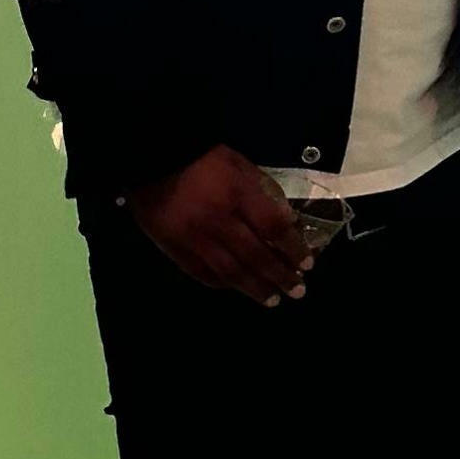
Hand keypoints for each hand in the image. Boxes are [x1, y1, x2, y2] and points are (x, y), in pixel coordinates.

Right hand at [126, 146, 316, 305]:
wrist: (152, 158)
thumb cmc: (202, 157)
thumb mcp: (239, 164)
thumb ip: (262, 192)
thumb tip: (285, 222)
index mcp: (237, 194)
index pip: (273, 227)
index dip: (293, 248)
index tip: (307, 264)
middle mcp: (219, 220)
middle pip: (255, 256)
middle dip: (279, 276)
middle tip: (297, 291)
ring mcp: (195, 238)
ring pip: (230, 271)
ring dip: (254, 289)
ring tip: (272, 301)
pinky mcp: (175, 247)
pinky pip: (202, 273)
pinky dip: (222, 284)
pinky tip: (236, 289)